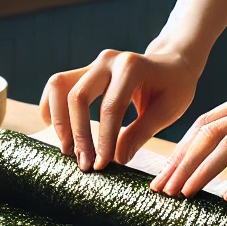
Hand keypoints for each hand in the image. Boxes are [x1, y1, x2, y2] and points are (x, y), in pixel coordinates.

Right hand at [40, 48, 201, 169]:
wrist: (172, 63)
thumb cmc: (174, 87)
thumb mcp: (167, 111)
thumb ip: (140, 133)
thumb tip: (118, 159)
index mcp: (131, 67)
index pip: (110, 107)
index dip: (104, 139)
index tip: (103, 164)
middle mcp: (107, 61)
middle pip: (78, 96)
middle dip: (79, 134)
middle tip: (86, 164)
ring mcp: (93, 64)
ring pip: (59, 86)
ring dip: (60, 121)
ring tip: (68, 150)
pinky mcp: (84, 71)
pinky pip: (58, 86)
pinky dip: (52, 107)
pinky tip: (59, 132)